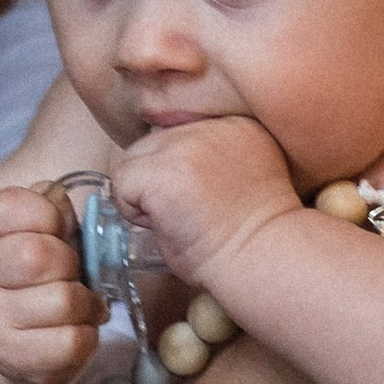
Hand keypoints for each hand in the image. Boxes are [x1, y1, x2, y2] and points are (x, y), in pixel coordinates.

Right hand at [0, 185, 99, 383]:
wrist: (6, 336)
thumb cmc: (33, 277)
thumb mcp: (37, 231)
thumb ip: (50, 206)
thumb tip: (58, 199)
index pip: (14, 206)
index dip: (49, 215)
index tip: (56, 231)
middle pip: (38, 256)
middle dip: (70, 263)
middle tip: (71, 273)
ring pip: (62, 301)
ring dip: (85, 303)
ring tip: (78, 305)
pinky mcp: (12, 358)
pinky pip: (71, 342)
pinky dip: (86, 336)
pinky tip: (75, 330)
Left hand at [111, 115, 299, 286]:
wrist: (261, 260)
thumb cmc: (252, 234)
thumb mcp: (243, 174)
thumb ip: (213, 154)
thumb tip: (168, 161)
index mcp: (235, 123)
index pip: (179, 133)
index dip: (179, 171)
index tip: (200, 199)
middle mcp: (210, 124)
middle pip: (153, 143)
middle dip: (158, 179)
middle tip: (187, 213)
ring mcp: (185, 145)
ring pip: (133, 159)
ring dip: (144, 193)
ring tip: (178, 218)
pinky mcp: (163, 171)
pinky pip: (122, 182)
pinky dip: (133, 210)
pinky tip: (165, 224)